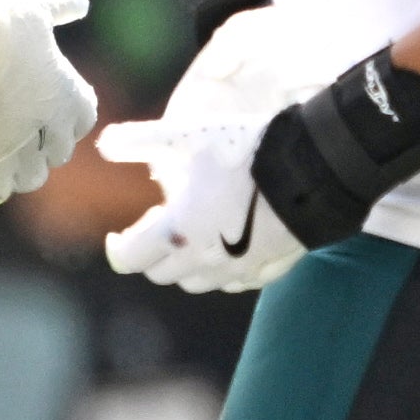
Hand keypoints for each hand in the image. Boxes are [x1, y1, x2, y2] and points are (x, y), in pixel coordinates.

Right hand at [0, 0, 96, 205]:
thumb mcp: (38, 2)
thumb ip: (62, 4)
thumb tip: (79, 1)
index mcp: (68, 92)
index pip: (84, 119)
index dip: (70, 120)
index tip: (56, 116)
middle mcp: (47, 124)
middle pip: (59, 154)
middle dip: (46, 149)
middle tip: (27, 140)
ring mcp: (14, 145)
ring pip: (30, 178)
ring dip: (22, 173)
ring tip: (7, 163)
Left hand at [99, 118, 304, 292]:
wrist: (317, 166)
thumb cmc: (248, 150)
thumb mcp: (190, 136)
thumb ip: (143, 140)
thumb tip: (102, 143)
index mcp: (177, 233)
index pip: (130, 258)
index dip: (120, 246)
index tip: (123, 232)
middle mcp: (203, 260)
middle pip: (162, 274)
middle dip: (157, 253)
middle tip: (168, 224)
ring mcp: (238, 270)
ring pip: (198, 283)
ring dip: (190, 264)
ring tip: (201, 233)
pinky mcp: (270, 270)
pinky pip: (237, 282)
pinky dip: (228, 268)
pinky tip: (237, 243)